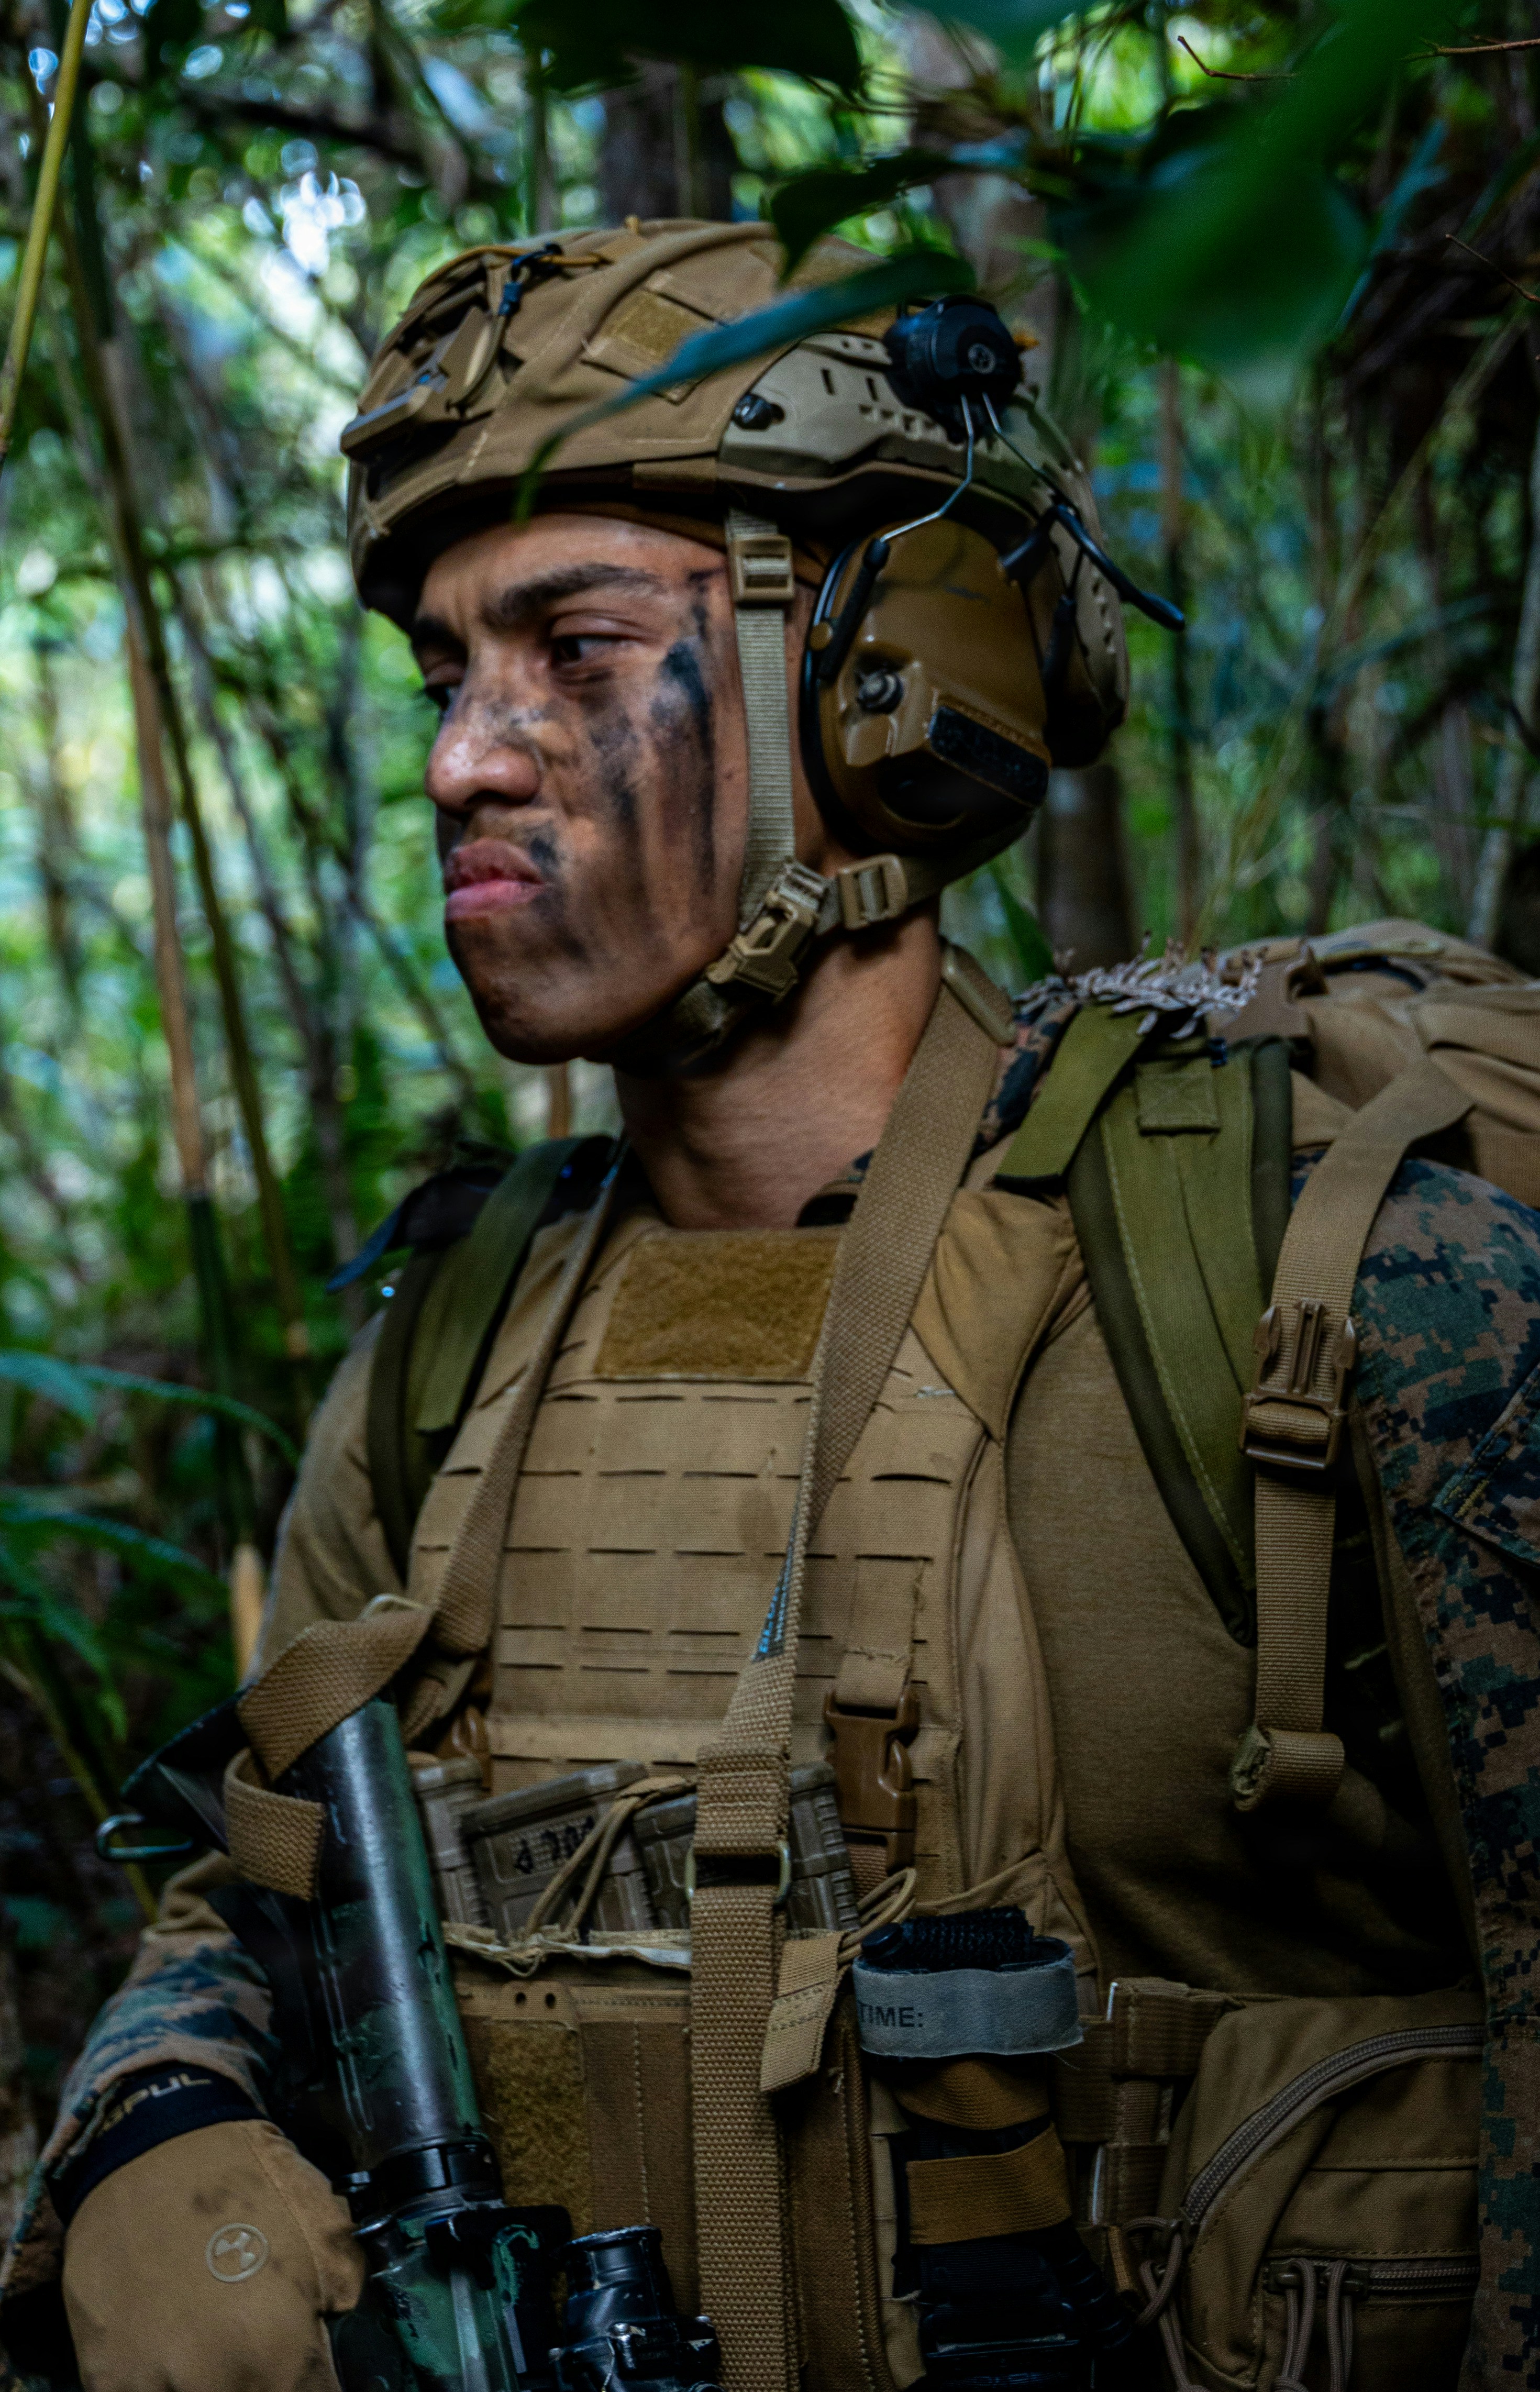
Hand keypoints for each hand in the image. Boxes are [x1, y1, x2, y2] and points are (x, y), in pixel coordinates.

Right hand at [63, 2117, 364, 2391]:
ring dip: (220, 2380)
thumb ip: (339, 2298)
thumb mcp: (326, 2230)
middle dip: (267, 2382)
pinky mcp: (102, 2377)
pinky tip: (178, 2351)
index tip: (315, 2366)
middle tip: (268, 2354)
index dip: (318, 2383)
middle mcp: (210, 2381)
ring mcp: (148, 2386)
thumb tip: (331, 2330)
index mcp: (275, 2352)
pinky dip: (165, 2383)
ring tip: (223, 2343)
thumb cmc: (245, 2181)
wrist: (150, 2144)